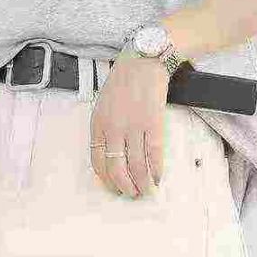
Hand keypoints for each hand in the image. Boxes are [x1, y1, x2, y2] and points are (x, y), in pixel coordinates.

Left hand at [89, 52, 169, 197]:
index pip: (97, 161)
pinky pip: (154, 154)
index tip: (114, 187)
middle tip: (132, 194)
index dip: (107, 179)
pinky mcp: (153, 123)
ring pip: (136, 165)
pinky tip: (158, 177)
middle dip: (124, 186)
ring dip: (142, 183)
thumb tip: (112, 154)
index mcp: (98, 124)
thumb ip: (105, 128)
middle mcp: (113, 128)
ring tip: (147, 191)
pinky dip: (157, 170)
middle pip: (116, 168)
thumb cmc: (123, 81)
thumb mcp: (103, 104)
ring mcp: (133, 126)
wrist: (143, 61)